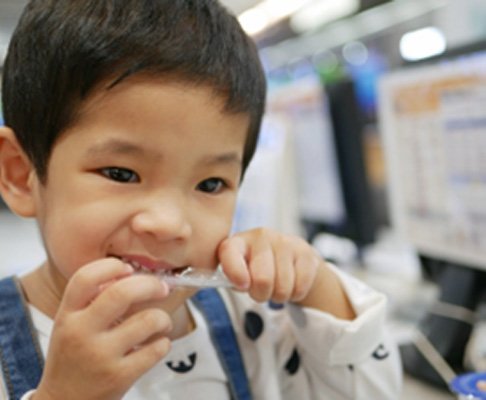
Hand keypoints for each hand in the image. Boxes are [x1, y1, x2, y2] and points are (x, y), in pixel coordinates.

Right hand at [34, 258, 172, 399]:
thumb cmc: (74, 356)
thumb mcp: (70, 325)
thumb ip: (91, 300)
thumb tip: (132, 274)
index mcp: (67, 315)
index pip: (85, 277)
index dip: (112, 266)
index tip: (129, 269)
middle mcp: (81, 333)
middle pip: (122, 293)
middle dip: (151, 284)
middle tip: (162, 287)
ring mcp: (100, 356)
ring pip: (148, 320)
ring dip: (163, 317)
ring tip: (162, 322)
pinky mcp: (119, 377)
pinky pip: (156, 349)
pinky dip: (164, 343)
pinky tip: (158, 344)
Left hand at [218, 228, 320, 303]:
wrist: (287, 256)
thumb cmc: (256, 268)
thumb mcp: (239, 272)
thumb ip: (232, 279)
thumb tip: (242, 284)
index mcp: (238, 242)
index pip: (230, 253)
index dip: (235, 273)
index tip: (243, 286)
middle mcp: (261, 236)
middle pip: (263, 279)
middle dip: (262, 294)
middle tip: (261, 291)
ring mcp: (285, 242)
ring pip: (283, 287)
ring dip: (279, 296)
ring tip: (276, 286)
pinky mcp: (305, 252)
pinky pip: (300, 286)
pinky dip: (296, 294)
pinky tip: (291, 283)